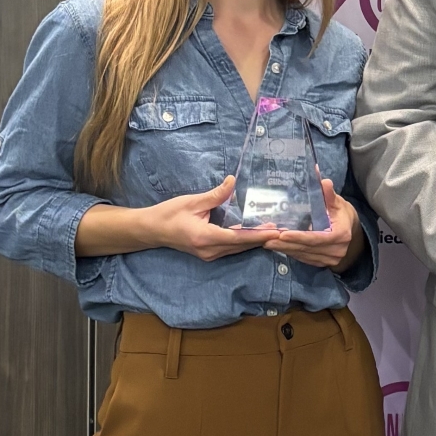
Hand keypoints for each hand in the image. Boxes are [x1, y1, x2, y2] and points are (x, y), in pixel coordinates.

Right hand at [146, 177, 277, 261]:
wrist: (151, 230)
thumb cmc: (169, 214)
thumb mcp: (192, 201)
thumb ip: (215, 195)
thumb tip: (233, 181)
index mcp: (205, 237)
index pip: (239, 237)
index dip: (259, 235)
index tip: (277, 232)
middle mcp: (210, 250)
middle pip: (242, 246)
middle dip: (263, 238)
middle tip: (284, 230)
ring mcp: (209, 255)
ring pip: (238, 249)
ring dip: (255, 241)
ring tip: (275, 232)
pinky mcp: (209, 254)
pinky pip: (231, 248)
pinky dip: (245, 241)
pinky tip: (256, 234)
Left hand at [261, 178, 364, 270]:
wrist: (352, 232)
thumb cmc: (342, 214)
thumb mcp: (337, 202)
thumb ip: (328, 193)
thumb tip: (321, 178)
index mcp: (341, 235)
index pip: (317, 238)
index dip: (300, 237)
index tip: (283, 234)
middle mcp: (336, 250)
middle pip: (307, 248)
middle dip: (286, 244)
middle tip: (266, 238)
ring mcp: (330, 259)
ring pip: (303, 255)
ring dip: (284, 249)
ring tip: (267, 242)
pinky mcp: (323, 263)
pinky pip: (304, 259)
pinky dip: (290, 252)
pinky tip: (278, 246)